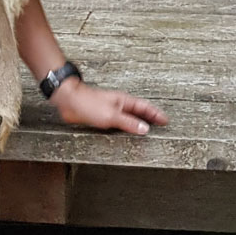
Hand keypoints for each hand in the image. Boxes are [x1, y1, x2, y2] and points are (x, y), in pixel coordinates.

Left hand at [51, 78, 166, 134]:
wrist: (69, 101)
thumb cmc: (88, 103)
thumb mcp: (112, 115)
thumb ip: (128, 123)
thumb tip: (144, 129)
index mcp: (125, 102)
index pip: (145, 108)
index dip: (156, 115)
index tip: (165, 121)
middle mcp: (119, 105)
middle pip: (139, 113)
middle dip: (151, 118)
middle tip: (161, 125)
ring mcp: (111, 111)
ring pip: (129, 118)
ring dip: (139, 123)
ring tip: (148, 130)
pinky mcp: (102, 117)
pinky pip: (119, 123)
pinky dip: (126, 128)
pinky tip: (125, 133)